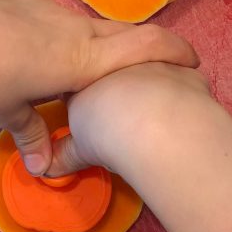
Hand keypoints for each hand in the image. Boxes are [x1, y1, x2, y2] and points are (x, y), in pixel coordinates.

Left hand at [0, 0, 198, 174]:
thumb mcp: (8, 113)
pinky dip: (52, 33)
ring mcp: (45, 6)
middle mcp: (72, 26)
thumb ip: (31, 135)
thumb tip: (41, 168)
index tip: (193, 62)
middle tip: (140, 71)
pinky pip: (48, 15)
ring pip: (81, 24)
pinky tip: (23, 49)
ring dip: (87, 44)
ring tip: (71, 68)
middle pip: (120, 33)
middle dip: (136, 51)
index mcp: (82, 58)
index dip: (177, 51)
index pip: (147, 45)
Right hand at [46, 62, 214, 177]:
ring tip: (157, 113)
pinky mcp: (187, 70)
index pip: (79, 78)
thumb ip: (64, 156)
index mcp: (85, 76)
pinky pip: (185, 76)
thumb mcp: (78, 150)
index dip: (83, 94)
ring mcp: (155, 61)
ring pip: (152, 66)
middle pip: (116, 67)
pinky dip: (183, 92)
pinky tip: (184, 113)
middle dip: (118, 82)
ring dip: (152, 82)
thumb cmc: (106, 133)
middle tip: (124, 113)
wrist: (155, 125)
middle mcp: (120, 61)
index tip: (90, 111)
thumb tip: (44, 171)